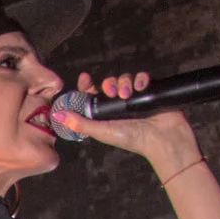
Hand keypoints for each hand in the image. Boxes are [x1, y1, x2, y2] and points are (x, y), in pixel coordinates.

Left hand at [54, 70, 200, 173]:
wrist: (163, 140)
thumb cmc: (133, 140)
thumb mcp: (102, 131)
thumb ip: (80, 123)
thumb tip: (57, 115)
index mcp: (106, 114)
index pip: (93, 95)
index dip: (87, 86)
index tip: (85, 78)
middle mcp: (119, 106)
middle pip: (109, 84)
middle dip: (109, 83)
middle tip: (111, 91)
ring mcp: (136, 99)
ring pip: (125, 80)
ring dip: (124, 82)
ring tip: (128, 93)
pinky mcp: (150, 93)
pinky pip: (143, 78)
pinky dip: (141, 79)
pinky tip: (141, 86)